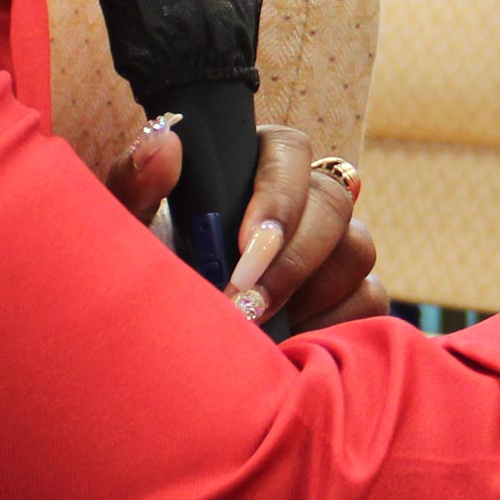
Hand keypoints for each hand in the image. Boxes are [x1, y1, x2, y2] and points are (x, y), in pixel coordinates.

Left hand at [105, 120, 387, 330]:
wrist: (161, 360)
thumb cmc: (145, 285)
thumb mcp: (128, 238)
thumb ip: (136, 184)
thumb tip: (165, 138)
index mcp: (249, 171)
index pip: (289, 150)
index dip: (278, 194)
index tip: (245, 244)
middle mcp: (300, 203)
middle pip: (333, 200)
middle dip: (293, 257)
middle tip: (247, 305)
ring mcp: (331, 252)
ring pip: (358, 247)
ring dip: (313, 289)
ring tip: (262, 328)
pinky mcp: (349, 299)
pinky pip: (370, 300)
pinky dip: (337, 323)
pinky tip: (292, 344)